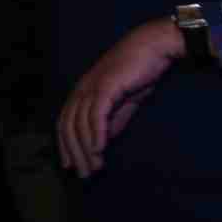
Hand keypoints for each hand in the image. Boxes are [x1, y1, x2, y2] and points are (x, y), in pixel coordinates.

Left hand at [58, 18, 183, 176]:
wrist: (155, 47)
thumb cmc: (141, 69)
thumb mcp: (126, 100)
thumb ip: (115, 119)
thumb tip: (106, 139)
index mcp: (83, 91)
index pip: (66, 122)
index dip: (66, 145)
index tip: (72, 165)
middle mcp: (82, 89)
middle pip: (69, 126)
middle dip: (74, 152)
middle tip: (84, 174)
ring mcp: (91, 87)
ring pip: (81, 123)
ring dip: (86, 148)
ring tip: (94, 166)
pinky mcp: (105, 86)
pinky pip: (96, 115)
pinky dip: (96, 133)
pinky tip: (100, 148)